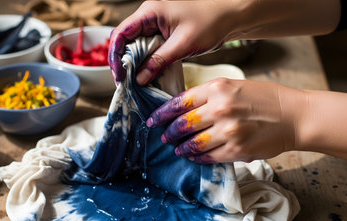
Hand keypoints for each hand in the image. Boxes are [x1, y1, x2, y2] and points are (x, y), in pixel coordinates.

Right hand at [108, 0, 238, 84]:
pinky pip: (148, 48)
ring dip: (135, 63)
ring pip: (136, 45)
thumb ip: (158, 62)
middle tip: (125, 82)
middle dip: (123, 62)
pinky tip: (148, 75)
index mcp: (150, 12)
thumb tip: (139, 79)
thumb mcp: (182, 45)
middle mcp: (149, 16)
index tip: (119, 75)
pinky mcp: (164, 33)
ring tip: (135, 82)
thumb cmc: (210, 22)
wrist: (231, 17)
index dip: (115, 55)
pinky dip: (147, 61)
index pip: (121, 33)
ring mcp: (156, 24)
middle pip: (125, 40)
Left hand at [147, 78, 303, 162]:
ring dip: (181, 148)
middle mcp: (220, 108)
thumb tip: (182, 109)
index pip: (179, 102)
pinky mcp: (236, 150)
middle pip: (182, 124)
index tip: (153, 120)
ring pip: (192, 143)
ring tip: (177, 149)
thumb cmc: (264, 98)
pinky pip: (207, 156)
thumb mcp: (234, 86)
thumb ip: (208, 95)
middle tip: (165, 137)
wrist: (294, 116)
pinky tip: (193, 156)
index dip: (162, 113)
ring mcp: (228, 131)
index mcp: (217, 88)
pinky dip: (197, 157)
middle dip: (170, 133)